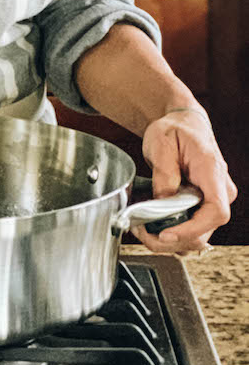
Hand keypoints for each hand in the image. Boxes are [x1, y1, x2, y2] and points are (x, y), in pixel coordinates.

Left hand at [133, 108, 236, 253]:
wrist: (184, 124)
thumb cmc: (175, 129)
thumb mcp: (161, 142)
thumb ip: (163, 173)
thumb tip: (162, 203)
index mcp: (213, 172)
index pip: (216, 211)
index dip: (192, 228)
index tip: (167, 233)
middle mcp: (221, 190)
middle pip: (205, 230)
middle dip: (173, 239)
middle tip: (143, 233)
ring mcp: (214, 200)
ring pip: (198, 235)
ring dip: (171, 240)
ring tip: (143, 229)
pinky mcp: (204, 206)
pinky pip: (192, 228)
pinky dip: (173, 233)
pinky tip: (153, 226)